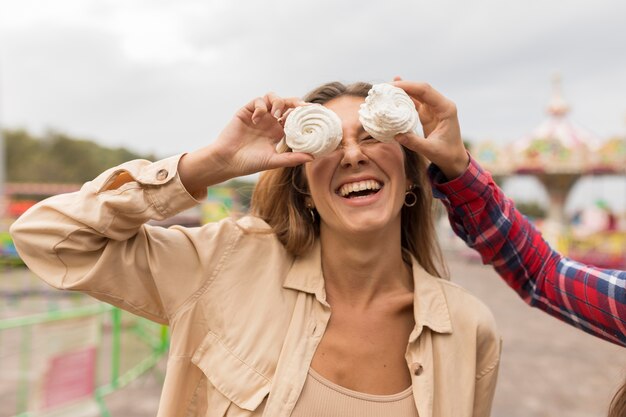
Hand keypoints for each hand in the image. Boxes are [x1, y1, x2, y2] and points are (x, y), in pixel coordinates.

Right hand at [179, 93, 313, 192]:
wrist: (227, 161)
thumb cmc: (249, 163)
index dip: (304, 113)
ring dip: (278, 102)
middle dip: (295, 102)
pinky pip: (258, 101)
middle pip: (286, 103)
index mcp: (279, 131)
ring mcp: (259, 115)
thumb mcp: (274, 161)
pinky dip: (260, 107)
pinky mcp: (246, 111)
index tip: (315, 113)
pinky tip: (257, 119)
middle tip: (302, 106)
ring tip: (276, 115)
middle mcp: (270, 121)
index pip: (294, 117)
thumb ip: (292, 158)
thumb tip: (312, 157)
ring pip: (273, 97)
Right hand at [392, 77, 468, 179]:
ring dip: (402, 91)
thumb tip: (396, 135)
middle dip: (402, 86)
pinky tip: (393, 93)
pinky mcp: (427, 114)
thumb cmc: (446, 155)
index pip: (425, 91)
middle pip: (420, 89)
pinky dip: (404, 98)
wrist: (454, 159)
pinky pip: (414, 102)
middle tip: (384, 87)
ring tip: (385, 89)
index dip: (408, 86)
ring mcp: (433, 108)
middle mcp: (440, 105)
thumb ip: (414, 142)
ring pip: (416, 94)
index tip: (391, 86)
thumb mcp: (431, 150)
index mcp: (445, 108)